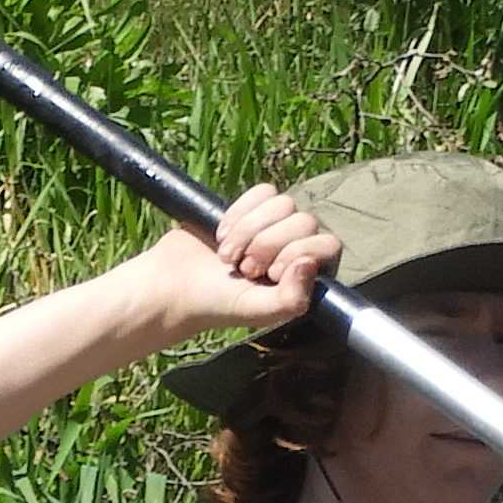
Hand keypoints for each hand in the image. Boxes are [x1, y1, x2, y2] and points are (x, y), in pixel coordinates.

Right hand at [124, 183, 339, 345]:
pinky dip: (240, 212)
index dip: (296, 254)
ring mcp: (277, 225)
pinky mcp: (254, 207)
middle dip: (268, 244)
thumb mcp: (258, 311)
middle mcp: (298, 247)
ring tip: (229, 256)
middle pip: (305, 221)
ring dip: (249, 231)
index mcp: (309, 275)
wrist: (175, 283)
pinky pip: (264, 191)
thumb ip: (291, 300)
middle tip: (244, 269)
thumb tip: (309, 263)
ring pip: (283, 203)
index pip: (327, 245)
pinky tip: (224, 235)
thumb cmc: (219, 303)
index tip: (268, 274)